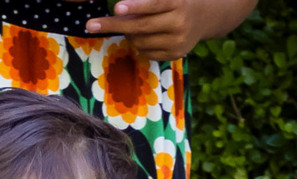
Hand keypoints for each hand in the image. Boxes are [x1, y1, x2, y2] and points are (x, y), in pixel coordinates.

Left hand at [83, 0, 217, 60]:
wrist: (205, 17)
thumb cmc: (177, 1)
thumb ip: (146, 2)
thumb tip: (119, 10)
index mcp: (178, 2)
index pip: (154, 4)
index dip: (135, 6)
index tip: (116, 8)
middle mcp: (179, 23)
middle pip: (140, 26)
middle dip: (114, 25)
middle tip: (91, 25)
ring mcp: (178, 41)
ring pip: (139, 42)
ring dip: (130, 34)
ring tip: (134, 26)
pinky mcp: (175, 55)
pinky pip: (146, 53)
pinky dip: (140, 45)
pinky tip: (148, 36)